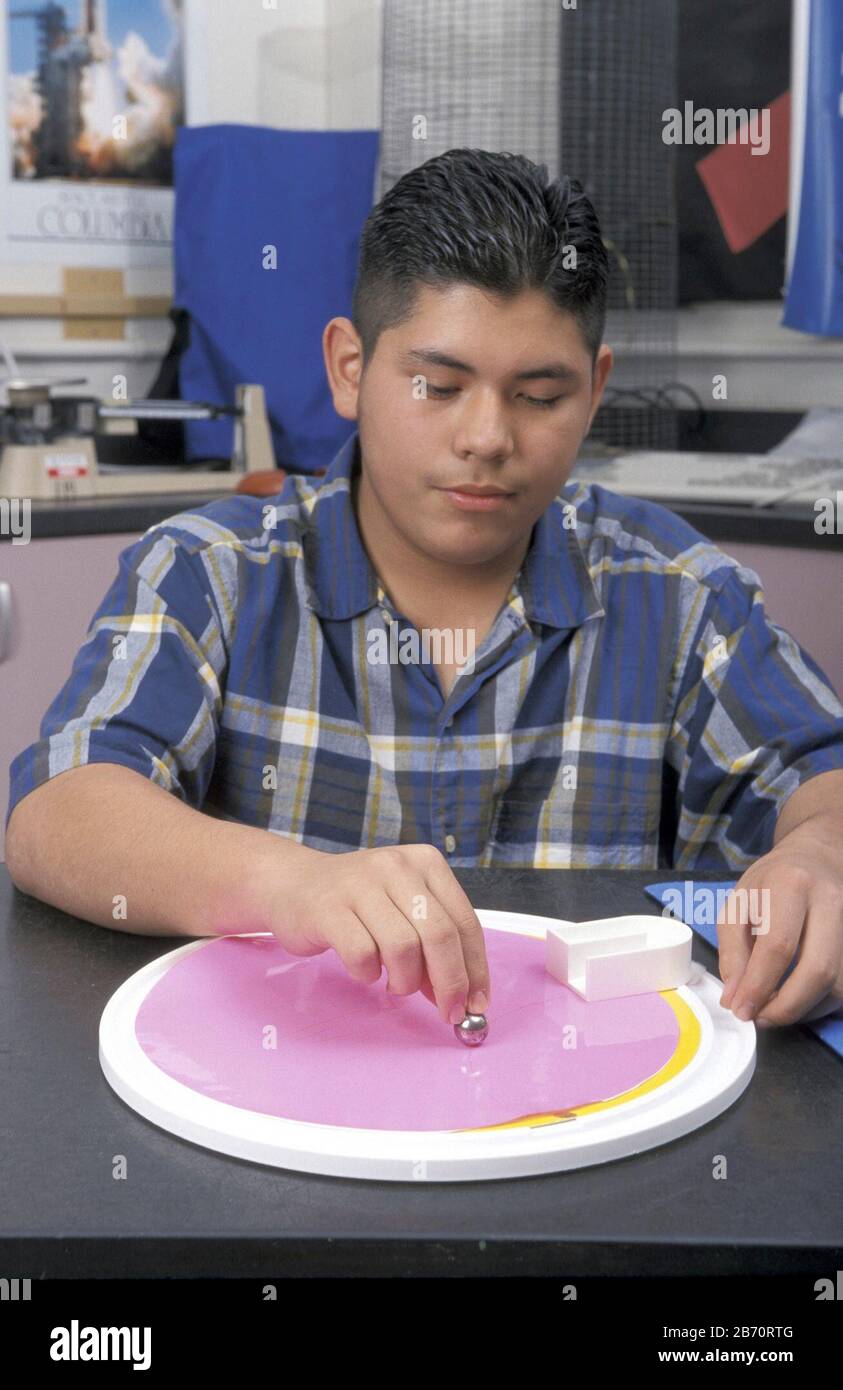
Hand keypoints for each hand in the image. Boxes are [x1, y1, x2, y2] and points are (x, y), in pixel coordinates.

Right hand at [262, 841, 490, 1025]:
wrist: (292, 884)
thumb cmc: (357, 903)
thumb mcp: (403, 910)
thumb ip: (434, 945)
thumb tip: (462, 996)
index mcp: (425, 862)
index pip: (464, 921)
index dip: (475, 969)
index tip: (476, 1003)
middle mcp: (396, 867)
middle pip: (440, 934)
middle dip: (450, 983)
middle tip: (447, 1013)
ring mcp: (361, 884)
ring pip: (404, 948)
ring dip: (404, 981)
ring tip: (394, 983)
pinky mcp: (329, 908)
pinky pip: (363, 955)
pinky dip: (368, 974)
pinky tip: (363, 968)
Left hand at [717, 818, 842, 1026]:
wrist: (817, 859)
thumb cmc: (772, 882)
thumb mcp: (738, 904)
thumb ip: (732, 952)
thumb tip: (735, 998)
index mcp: (792, 885)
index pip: (778, 946)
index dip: (758, 986)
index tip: (741, 1010)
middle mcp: (831, 903)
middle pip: (818, 971)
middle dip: (787, 1006)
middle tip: (760, 1018)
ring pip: (839, 985)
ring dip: (805, 1009)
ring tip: (776, 1009)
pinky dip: (821, 1004)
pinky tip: (799, 1000)